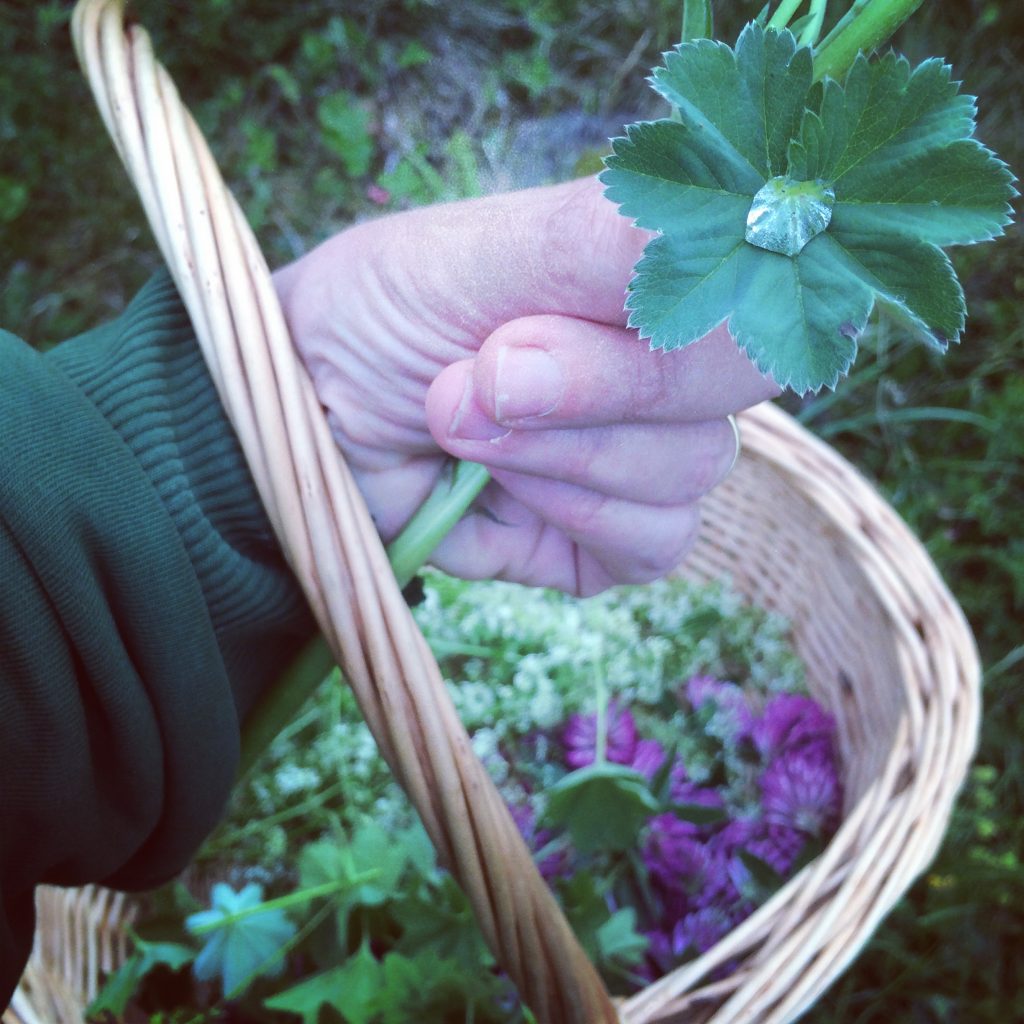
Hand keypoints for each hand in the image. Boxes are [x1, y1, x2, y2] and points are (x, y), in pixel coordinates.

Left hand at [273, 177, 778, 595]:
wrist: (309, 413)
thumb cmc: (384, 314)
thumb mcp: (482, 255)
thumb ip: (601, 242)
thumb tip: (729, 237)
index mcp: (653, 279)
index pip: (763, 282)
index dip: (695, 306)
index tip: (580, 309)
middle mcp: (665, 368)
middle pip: (724, 389)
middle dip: (592, 386)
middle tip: (485, 369)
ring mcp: (644, 458)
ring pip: (688, 470)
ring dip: (559, 451)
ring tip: (461, 424)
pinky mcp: (612, 542)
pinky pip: (652, 541)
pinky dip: (570, 512)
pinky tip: (493, 488)